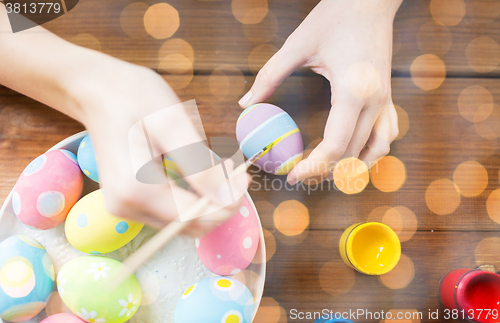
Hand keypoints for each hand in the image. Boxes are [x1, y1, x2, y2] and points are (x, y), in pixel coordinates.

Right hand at [0, 5, 247, 235]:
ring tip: (221, 170)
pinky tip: (200, 174)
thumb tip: (228, 197)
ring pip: (182, 221)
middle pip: (189, 225)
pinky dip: (192, 198)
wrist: (98, 91)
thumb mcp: (172, 124)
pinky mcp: (128, 201)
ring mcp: (124, 207)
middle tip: (236, 172)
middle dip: (219, 203)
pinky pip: (170, 211)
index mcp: (136, 189)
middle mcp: (126, 207)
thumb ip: (199, 167)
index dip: (227, 202)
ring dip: (207, 201)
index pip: (194, 217)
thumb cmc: (133, 97)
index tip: (244, 176)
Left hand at [239, 0, 401, 184]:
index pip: (336, 145)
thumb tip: (246, 103)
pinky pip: (386, 135)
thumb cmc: (335, 17)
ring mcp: (386, 100)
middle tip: (298, 175)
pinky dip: (371, 152)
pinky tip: (354, 156)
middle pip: (352, 153)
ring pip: (375, 150)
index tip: (292, 175)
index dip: (313, 166)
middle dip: (324, 171)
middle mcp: (375, 101)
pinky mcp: (388, 96)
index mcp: (353, 91)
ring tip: (325, 173)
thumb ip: (269, 75)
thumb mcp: (298, 45)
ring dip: (351, 167)